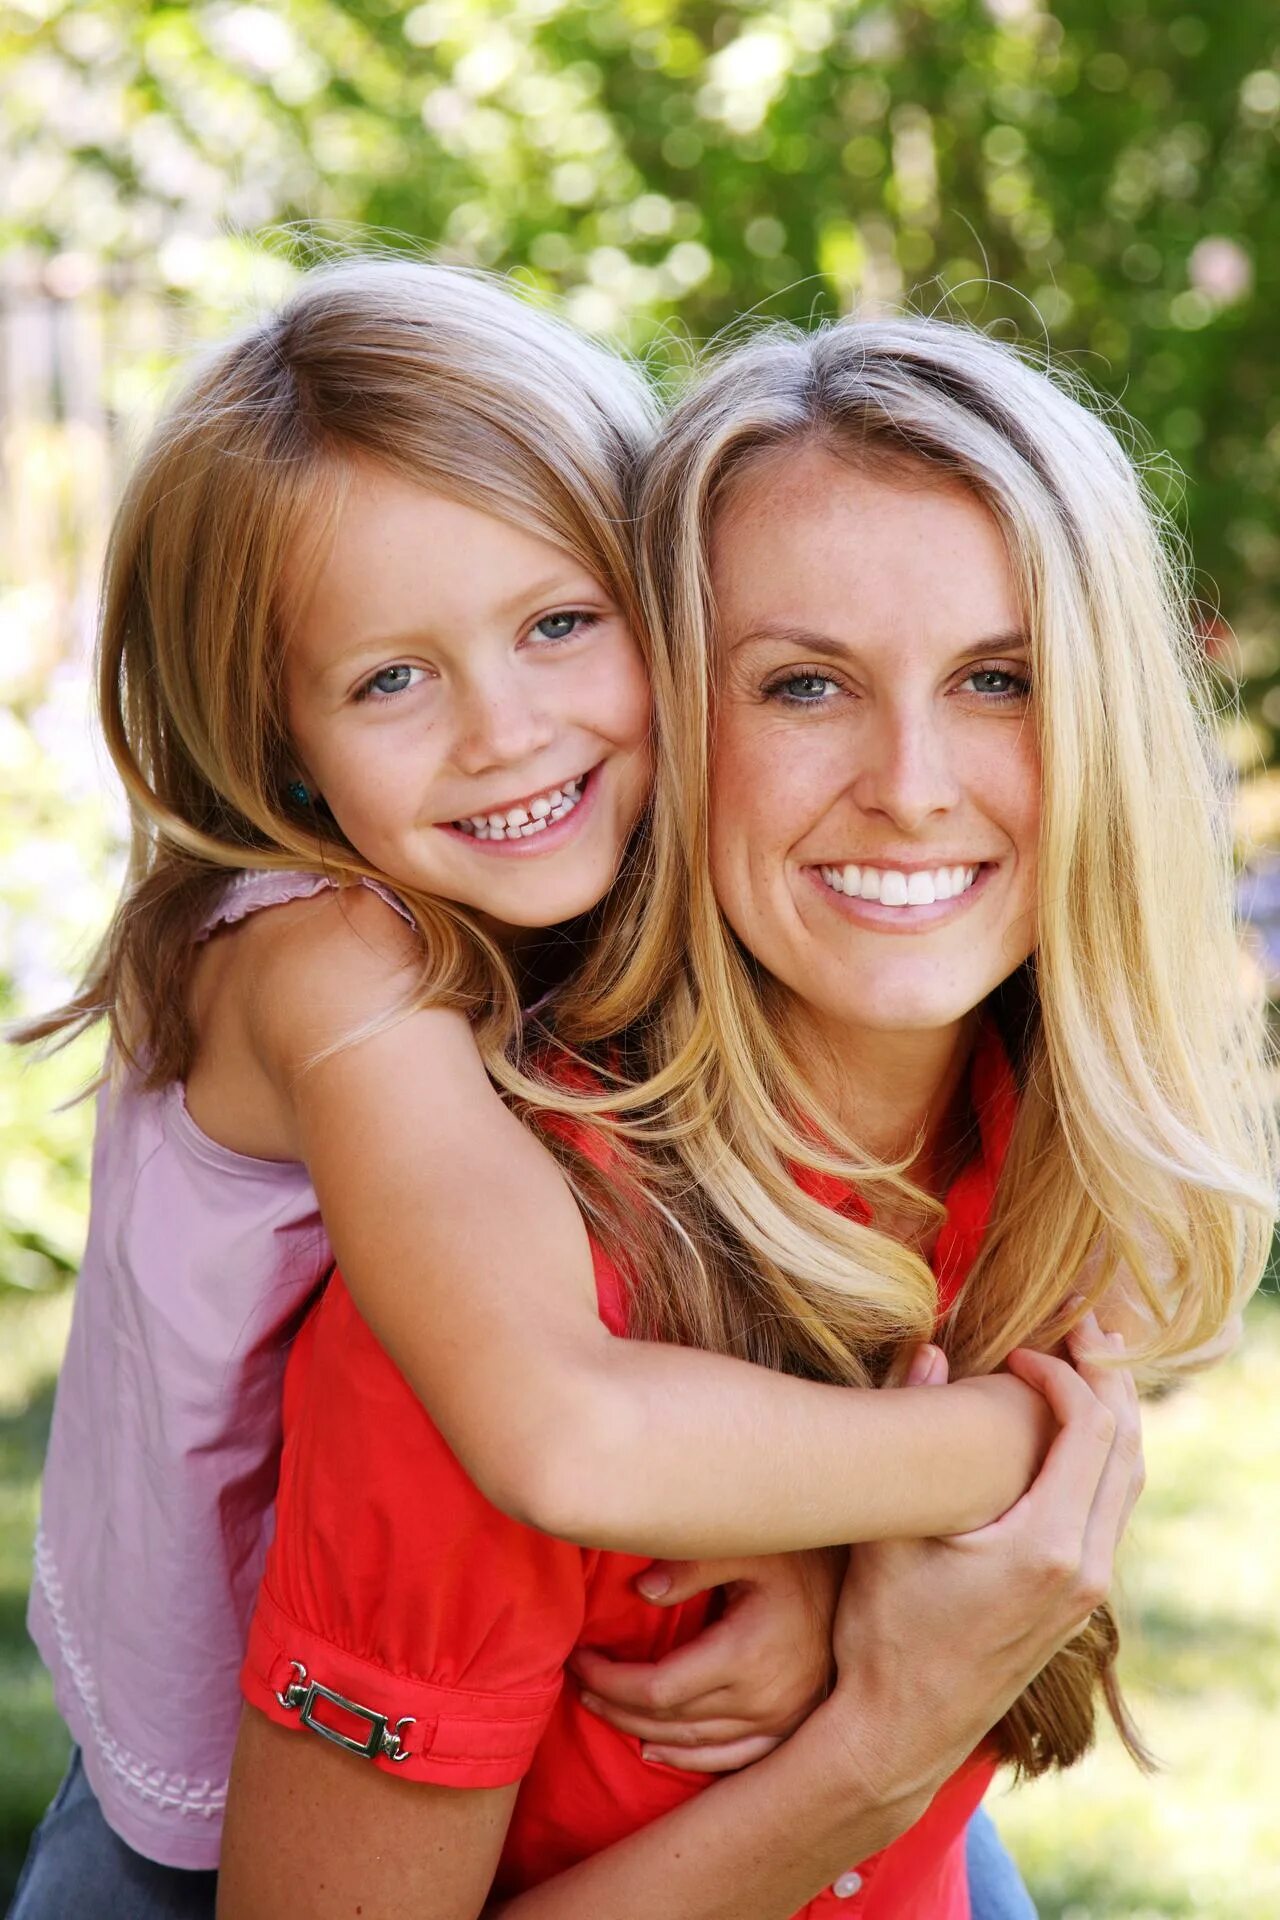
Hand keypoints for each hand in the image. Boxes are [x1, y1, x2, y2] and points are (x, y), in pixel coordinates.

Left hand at [571, 1548, 842, 1771]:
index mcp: (745, 1656)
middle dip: (615, 1705)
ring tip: (604, 1707)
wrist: (865, 1586)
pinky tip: (657, 1750)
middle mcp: (762, 1700)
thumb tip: (641, 1591)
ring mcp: (779, 1721)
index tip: (579, 1660)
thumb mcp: (747, 1546)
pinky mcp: (791, 1728)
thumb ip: (692, 1563)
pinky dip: (688, 1759)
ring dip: (641, 1731)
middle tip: (580, 1682)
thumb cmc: (800, 1558)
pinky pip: (731, 1761)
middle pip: (667, 1722)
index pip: (657, 1689)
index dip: (610, 1680)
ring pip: (693, 1744)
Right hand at [821, 1313, 1142, 1807]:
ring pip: (1129, 1479)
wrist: (901, 1729)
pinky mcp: (1079, 1601)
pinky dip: (1105, 1456)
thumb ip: (908, 1437)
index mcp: (1047, 1546)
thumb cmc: (882, 1632)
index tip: (1015, 1350)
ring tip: (1084, 1362)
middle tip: (1079, 1323)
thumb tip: (928, 1348)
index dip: (1062, 1372)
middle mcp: (1084, 1567)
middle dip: (1107, 1377)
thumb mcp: (886, 1534)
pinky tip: (1072, 1431)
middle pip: (1128, 1446)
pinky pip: (1113, 1508)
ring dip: (1114, 1415)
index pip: (1090, 1427)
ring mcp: (1087, 1589)